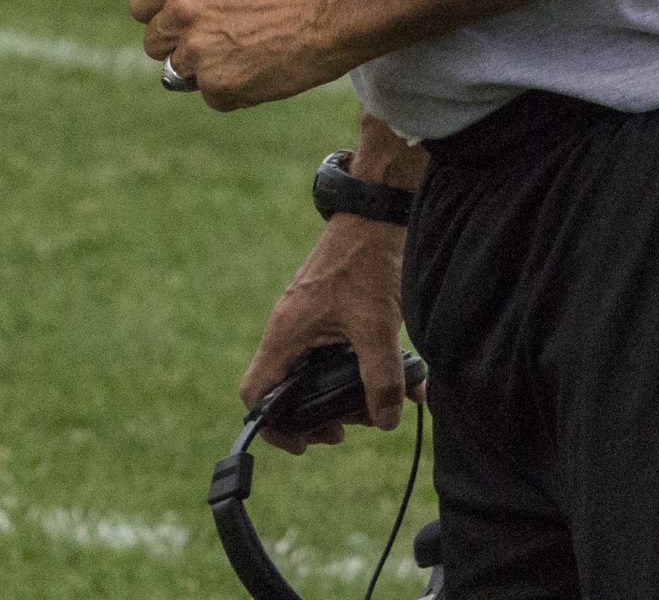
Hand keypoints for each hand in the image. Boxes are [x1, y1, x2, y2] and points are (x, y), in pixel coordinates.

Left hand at [129, 0, 350, 109]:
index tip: (175, 25)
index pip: (140, 5)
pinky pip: (211, 96)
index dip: (158, 17)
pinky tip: (262, 71)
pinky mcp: (216, 83)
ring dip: (208, 71)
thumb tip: (170, 10)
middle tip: (218, 44)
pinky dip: (233, 91)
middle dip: (179, 47)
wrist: (329, 11)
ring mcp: (196, 49)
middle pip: (154, 44)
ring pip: (182, 73)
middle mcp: (181, 11)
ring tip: (248, 55)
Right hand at [240, 215, 413, 453]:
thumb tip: (384, 421)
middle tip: (349, 427)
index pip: (256, 392)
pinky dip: (361, 370)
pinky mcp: (332, 312)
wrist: (376, 215)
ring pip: (315, 372)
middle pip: (288, 389)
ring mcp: (311, 319)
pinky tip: (402, 379)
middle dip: (318, 416)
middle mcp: (292, 329)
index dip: (271, 425)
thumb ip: (381, 380)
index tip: (304, 443)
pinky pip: (337, 353)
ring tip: (380, 405)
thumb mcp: (377, 328)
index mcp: (286, 333)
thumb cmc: (365, 263)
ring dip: (344, 395)